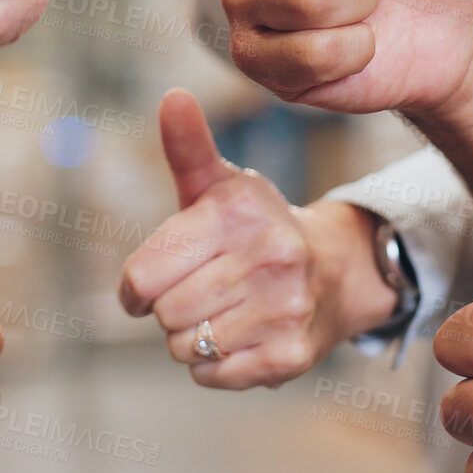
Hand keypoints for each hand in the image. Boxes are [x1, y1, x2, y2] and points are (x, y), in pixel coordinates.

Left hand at [118, 89, 395, 387]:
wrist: (336, 272)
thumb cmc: (257, 228)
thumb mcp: (220, 185)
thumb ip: (187, 146)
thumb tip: (172, 97)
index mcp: (239, 213)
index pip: (143, 276)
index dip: (136, 286)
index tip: (149, 283)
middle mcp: (268, 257)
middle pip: (164, 314)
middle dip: (169, 308)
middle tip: (199, 292)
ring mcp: (283, 309)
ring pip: (185, 347)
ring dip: (191, 337)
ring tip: (222, 311)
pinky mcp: (290, 356)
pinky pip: (212, 375)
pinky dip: (214, 364)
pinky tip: (240, 335)